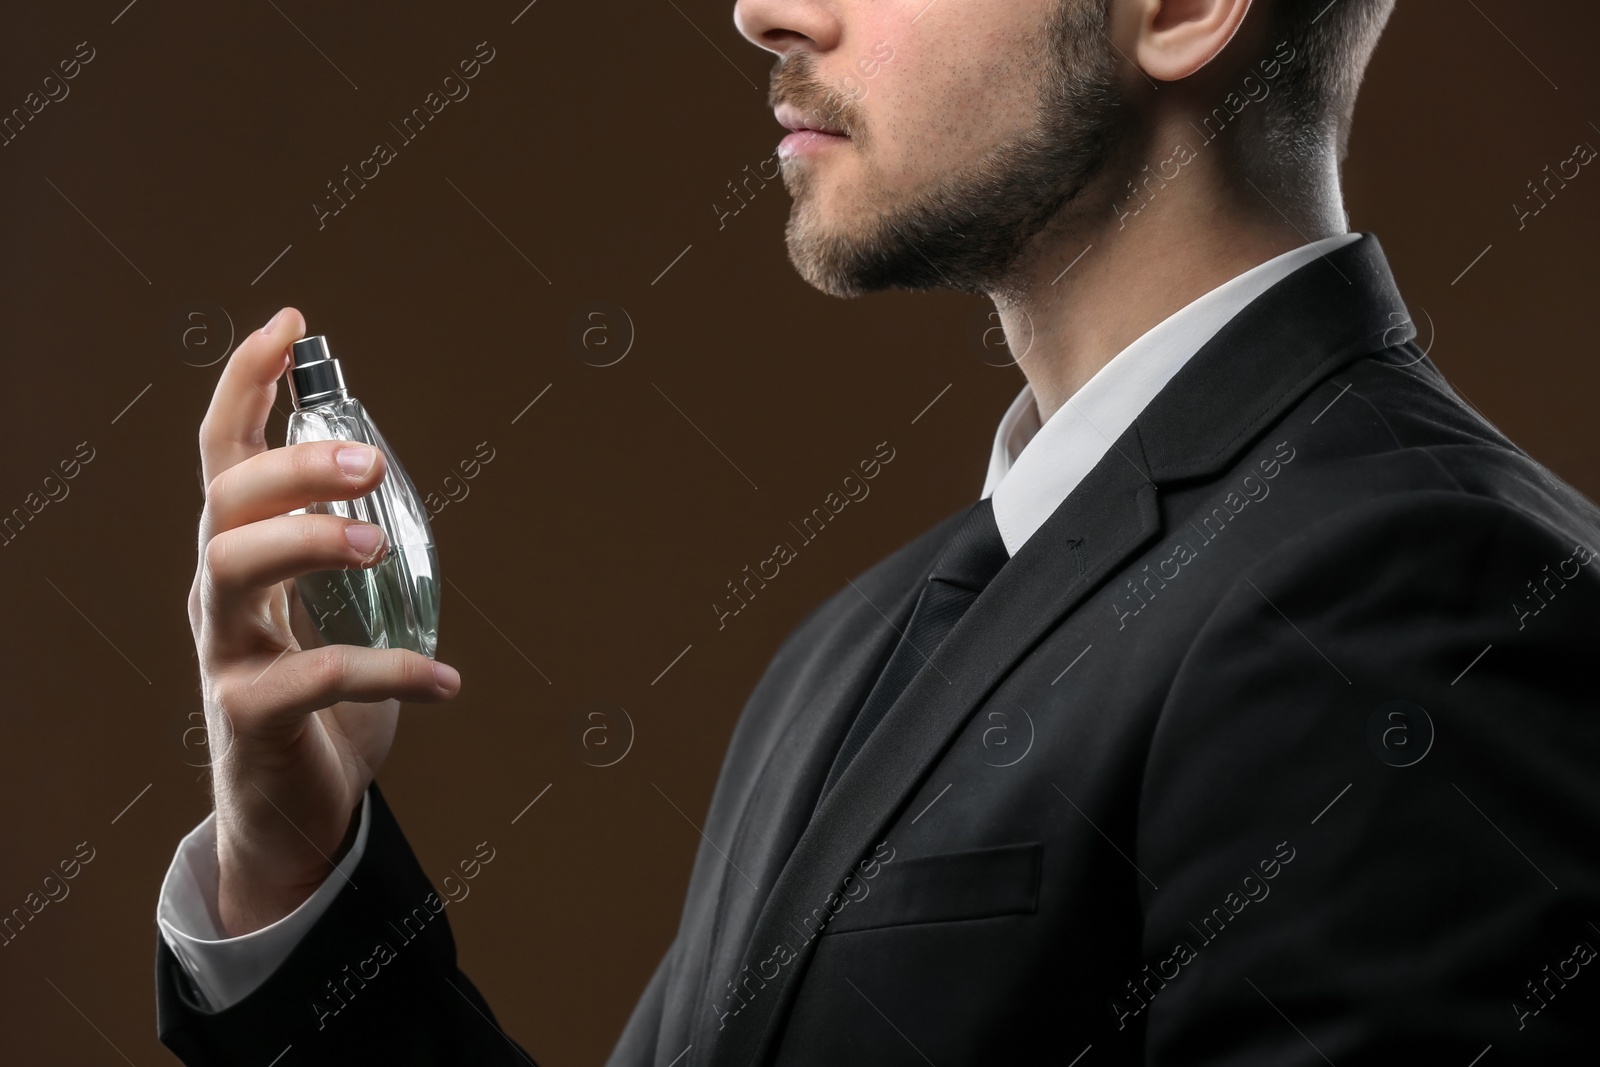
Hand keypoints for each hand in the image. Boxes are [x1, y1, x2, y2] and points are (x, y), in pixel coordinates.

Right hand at [188, 306, 460, 936]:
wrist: (296, 813)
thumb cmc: (323, 699)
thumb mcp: (337, 609)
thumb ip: (352, 547)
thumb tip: (393, 472)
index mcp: (242, 552)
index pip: (226, 451)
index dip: (247, 382)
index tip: (292, 323)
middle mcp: (219, 591)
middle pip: (225, 499)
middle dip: (294, 466)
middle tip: (370, 462)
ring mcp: (225, 653)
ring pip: (232, 570)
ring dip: (308, 542)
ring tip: (378, 546)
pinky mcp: (248, 716)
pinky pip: (310, 677)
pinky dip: (386, 671)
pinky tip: (447, 679)